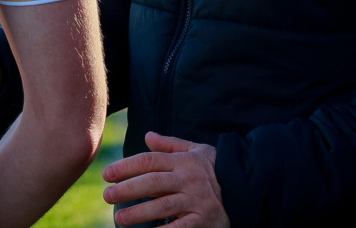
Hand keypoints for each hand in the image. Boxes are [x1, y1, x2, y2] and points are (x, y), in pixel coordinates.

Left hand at [102, 132, 229, 227]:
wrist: (248, 188)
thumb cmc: (216, 169)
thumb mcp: (196, 151)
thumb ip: (170, 145)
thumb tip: (147, 136)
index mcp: (184, 161)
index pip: (150, 161)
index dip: (126, 167)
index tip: (107, 174)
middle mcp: (189, 179)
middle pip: (153, 182)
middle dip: (128, 189)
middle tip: (107, 195)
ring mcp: (197, 201)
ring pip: (164, 205)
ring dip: (140, 213)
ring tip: (120, 219)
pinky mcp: (204, 220)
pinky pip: (181, 227)